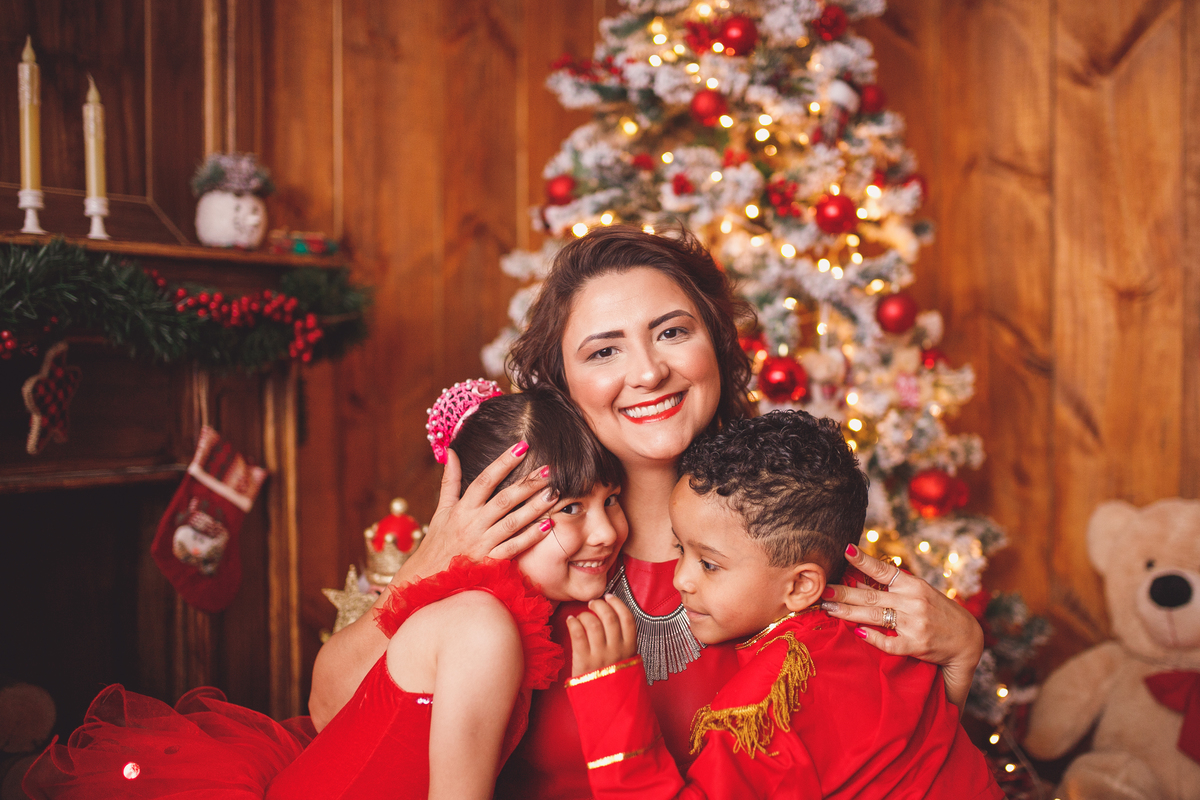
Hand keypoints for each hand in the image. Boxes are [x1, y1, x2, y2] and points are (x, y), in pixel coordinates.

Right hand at [399, 444, 560, 580]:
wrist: (429, 577)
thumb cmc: (438, 541)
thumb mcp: (442, 510)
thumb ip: (450, 481)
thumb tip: (451, 452)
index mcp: (462, 508)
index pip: (485, 480)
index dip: (503, 462)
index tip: (522, 447)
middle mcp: (473, 524)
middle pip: (504, 500)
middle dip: (527, 484)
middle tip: (549, 470)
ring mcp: (483, 543)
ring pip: (512, 522)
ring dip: (534, 507)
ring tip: (554, 493)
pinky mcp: (491, 562)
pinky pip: (514, 547)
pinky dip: (531, 536)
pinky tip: (548, 525)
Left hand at [566, 595, 637, 676]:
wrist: (605, 707)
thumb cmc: (614, 682)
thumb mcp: (627, 663)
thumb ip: (624, 644)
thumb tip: (613, 618)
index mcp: (630, 649)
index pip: (628, 618)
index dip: (618, 604)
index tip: (610, 597)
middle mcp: (617, 650)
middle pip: (609, 617)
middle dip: (600, 605)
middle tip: (592, 603)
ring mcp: (600, 656)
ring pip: (593, 623)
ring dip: (585, 614)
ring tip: (581, 615)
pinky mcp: (584, 662)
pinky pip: (578, 634)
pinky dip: (573, 623)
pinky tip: (570, 621)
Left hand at [822, 544, 983, 711]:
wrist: (967, 640)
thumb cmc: (939, 613)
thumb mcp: (921, 593)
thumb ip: (894, 588)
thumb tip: (860, 580)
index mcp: (914, 586)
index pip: (885, 570)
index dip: (864, 560)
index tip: (846, 550)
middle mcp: (913, 602)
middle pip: (871, 596)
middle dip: (844, 593)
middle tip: (823, 590)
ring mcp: (914, 623)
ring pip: (874, 616)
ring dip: (848, 613)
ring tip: (828, 609)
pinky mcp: (915, 644)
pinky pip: (888, 641)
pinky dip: (872, 637)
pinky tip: (857, 632)